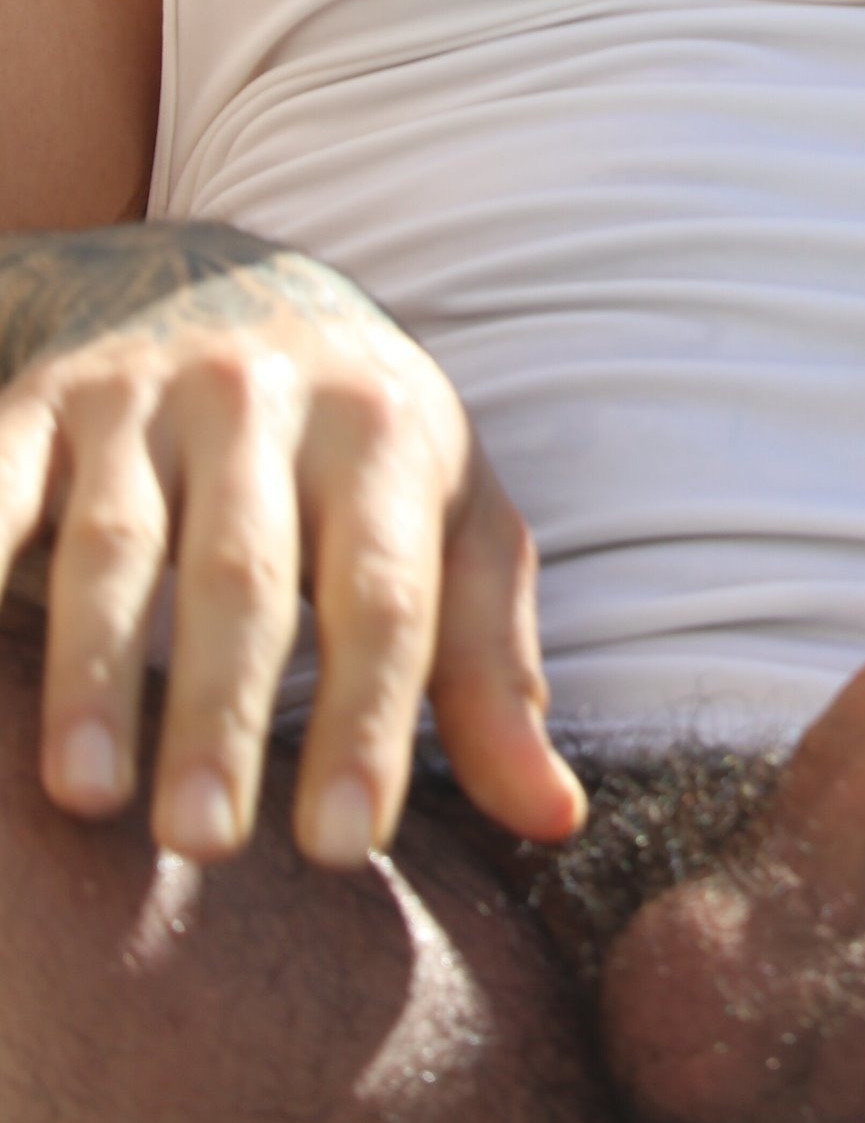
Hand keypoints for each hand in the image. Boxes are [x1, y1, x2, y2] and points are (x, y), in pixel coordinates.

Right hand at [0, 223, 585, 868]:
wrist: (214, 274)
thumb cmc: (355, 440)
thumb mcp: (450, 518)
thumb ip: (491, 667)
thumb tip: (554, 819)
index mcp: (384, 432)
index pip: (384, 594)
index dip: (368, 720)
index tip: (346, 848)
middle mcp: (265, 400)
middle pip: (246, 574)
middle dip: (224, 710)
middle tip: (206, 842)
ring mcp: (143, 396)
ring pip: (114, 544)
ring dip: (92, 672)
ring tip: (86, 795)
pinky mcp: (41, 403)